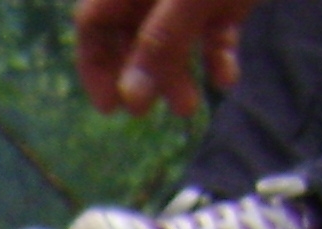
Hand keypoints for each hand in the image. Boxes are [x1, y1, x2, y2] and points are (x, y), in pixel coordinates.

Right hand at [72, 0, 260, 115]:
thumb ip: (159, 43)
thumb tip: (129, 98)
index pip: (94, 21)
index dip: (96, 65)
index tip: (112, 107)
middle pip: (130, 34)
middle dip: (140, 74)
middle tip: (146, 113)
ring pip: (171, 37)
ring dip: (177, 73)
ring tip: (188, 106)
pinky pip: (212, 31)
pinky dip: (216, 55)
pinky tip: (227, 79)